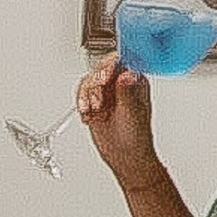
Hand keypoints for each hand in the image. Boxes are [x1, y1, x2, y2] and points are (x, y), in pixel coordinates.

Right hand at [75, 53, 160, 189]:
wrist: (124, 155)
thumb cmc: (135, 136)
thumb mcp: (132, 112)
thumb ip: (127, 92)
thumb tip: (127, 74)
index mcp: (135, 81)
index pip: (121, 61)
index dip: (110, 65)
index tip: (103, 77)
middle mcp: (120, 83)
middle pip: (101, 67)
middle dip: (95, 83)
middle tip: (97, 98)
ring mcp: (106, 92)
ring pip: (89, 79)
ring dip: (86, 95)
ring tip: (94, 109)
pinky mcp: (94, 101)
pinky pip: (81, 92)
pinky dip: (81, 103)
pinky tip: (88, 114)